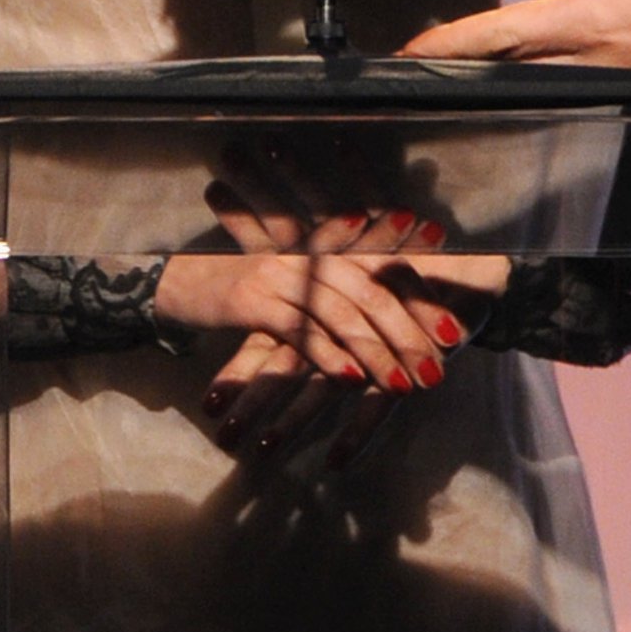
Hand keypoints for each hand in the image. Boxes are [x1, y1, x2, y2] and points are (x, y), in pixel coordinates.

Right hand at [152, 229, 453, 395]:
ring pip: (342, 314)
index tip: (454, 331)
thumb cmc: (244, 291)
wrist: (176, 283)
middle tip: (439, 366)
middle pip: (372, 293)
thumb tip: (379, 340)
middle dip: (409, 331)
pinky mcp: (254, 300)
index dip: (419, 298)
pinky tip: (351, 378)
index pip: (384, 269)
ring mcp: (282, 274)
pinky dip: (327, 355)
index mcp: (325, 248)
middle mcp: (308, 254)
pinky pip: (300, 330)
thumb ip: (336, 304)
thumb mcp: (296, 291)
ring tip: (406, 383)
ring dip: (377, 352)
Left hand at [400, 0, 630, 67]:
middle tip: (420, 59)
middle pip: (511, 68)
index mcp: (596, 20)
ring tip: (461, 57)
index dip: (454, 41)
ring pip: (537, 79)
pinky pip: (568, 81)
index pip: (505, 33)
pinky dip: (534, 73)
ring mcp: (616, 79)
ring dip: (496, 71)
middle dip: (462, 65)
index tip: (411, 50)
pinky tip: (528, 61)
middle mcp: (596, 60)